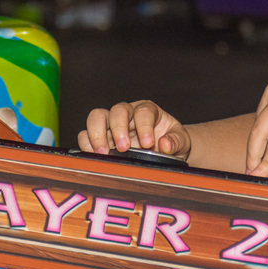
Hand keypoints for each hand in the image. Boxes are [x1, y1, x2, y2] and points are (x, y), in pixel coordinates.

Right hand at [77, 100, 191, 159]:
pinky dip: (86, 145)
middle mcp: (128, 114)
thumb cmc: (171, 141)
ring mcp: (112, 125)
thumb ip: (177, 141)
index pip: (143, 111)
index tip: (148, 143)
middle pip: (117, 110)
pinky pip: (86, 136)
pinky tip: (94, 157)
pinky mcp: (100, 138)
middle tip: (123, 148)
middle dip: (118, 128)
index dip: (144, 126)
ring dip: (97, 134)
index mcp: (148, 110)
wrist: (166, 151)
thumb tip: (166, 144)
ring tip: (103, 153)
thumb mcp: (181, 140)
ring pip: (97, 118)